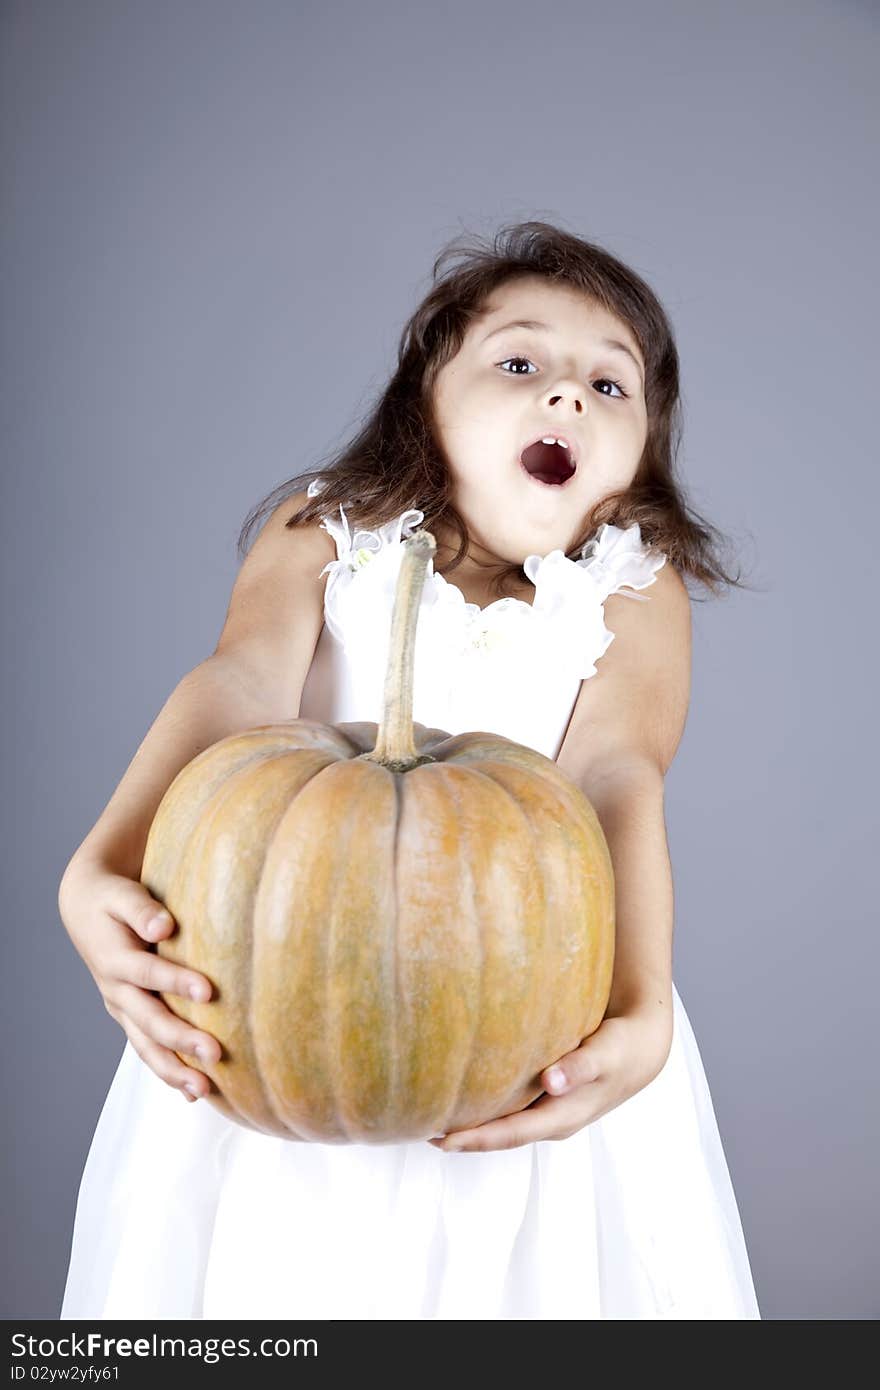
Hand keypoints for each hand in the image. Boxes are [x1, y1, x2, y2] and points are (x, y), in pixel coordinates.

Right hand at [58, 858, 220, 1102]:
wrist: (86, 909)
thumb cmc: (112, 898)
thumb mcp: (122, 895)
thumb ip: (141, 910)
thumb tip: (163, 926)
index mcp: (114, 958)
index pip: (148, 973)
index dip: (175, 982)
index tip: (208, 991)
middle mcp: (117, 990)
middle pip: (149, 1020)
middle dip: (181, 1040)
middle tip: (215, 1053)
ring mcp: (123, 1008)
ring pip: (147, 1045)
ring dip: (174, 1069)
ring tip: (204, 1090)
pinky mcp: (130, 1017)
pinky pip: (149, 1049)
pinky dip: (169, 1073)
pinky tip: (193, 1093)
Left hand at [428, 1002, 672, 1152]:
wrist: (641, 1046)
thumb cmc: (622, 1048)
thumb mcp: (606, 1054)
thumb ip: (579, 1067)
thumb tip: (551, 1081)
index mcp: (562, 1117)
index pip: (510, 1134)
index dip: (476, 1139)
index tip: (441, 1140)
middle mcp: (552, 1120)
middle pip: (501, 1135)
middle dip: (464, 1137)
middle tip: (421, 1129)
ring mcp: (549, 1111)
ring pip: (504, 1124)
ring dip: (472, 1125)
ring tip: (433, 1116)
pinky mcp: (547, 1096)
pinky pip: (511, 1107)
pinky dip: (487, 1107)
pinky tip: (466, 1095)